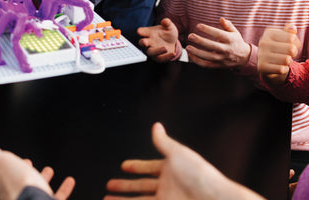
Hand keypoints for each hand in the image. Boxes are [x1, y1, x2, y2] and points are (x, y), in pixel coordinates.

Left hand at [0, 140, 74, 199]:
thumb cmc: (18, 184)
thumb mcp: (1, 161)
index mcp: (1, 184)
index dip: (4, 163)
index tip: (9, 157)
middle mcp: (14, 194)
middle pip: (18, 181)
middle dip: (24, 170)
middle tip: (28, 162)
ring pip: (36, 188)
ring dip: (42, 178)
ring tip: (49, 170)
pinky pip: (55, 197)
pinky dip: (62, 189)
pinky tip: (69, 181)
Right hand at [104, 123, 264, 199]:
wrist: (213, 199)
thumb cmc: (200, 175)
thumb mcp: (178, 153)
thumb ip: (163, 142)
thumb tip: (156, 126)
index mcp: (170, 169)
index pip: (148, 167)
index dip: (136, 166)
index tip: (124, 166)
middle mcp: (167, 186)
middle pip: (140, 186)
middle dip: (124, 186)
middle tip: (110, 185)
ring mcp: (165, 199)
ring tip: (106, 199)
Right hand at [137, 18, 178, 61]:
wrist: (173, 42)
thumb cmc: (167, 33)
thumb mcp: (170, 27)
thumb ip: (167, 23)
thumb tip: (165, 21)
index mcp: (148, 33)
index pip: (141, 32)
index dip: (140, 32)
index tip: (140, 32)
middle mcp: (148, 42)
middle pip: (142, 43)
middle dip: (142, 43)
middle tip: (144, 42)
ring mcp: (152, 50)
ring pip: (150, 52)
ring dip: (157, 50)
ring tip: (165, 48)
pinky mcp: (158, 57)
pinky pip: (160, 58)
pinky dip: (166, 57)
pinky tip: (173, 53)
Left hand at [186, 18, 250, 68]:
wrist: (244, 58)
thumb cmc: (236, 42)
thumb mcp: (235, 32)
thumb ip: (227, 25)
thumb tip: (221, 19)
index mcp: (230, 40)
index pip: (218, 34)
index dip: (208, 29)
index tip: (198, 26)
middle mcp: (226, 50)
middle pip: (212, 46)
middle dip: (200, 41)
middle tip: (190, 36)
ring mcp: (222, 59)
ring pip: (208, 57)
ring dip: (197, 52)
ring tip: (188, 47)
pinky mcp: (219, 66)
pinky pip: (207, 65)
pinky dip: (198, 61)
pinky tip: (190, 55)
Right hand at [258, 25, 299, 85]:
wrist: (267, 63)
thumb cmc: (280, 48)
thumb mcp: (285, 37)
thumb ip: (290, 31)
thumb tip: (293, 29)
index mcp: (269, 33)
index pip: (292, 38)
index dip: (296, 43)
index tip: (289, 45)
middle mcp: (263, 42)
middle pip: (291, 49)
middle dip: (293, 53)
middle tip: (286, 54)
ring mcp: (261, 54)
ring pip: (287, 60)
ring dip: (288, 62)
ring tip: (282, 60)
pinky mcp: (261, 66)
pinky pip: (281, 69)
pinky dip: (284, 69)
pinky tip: (278, 67)